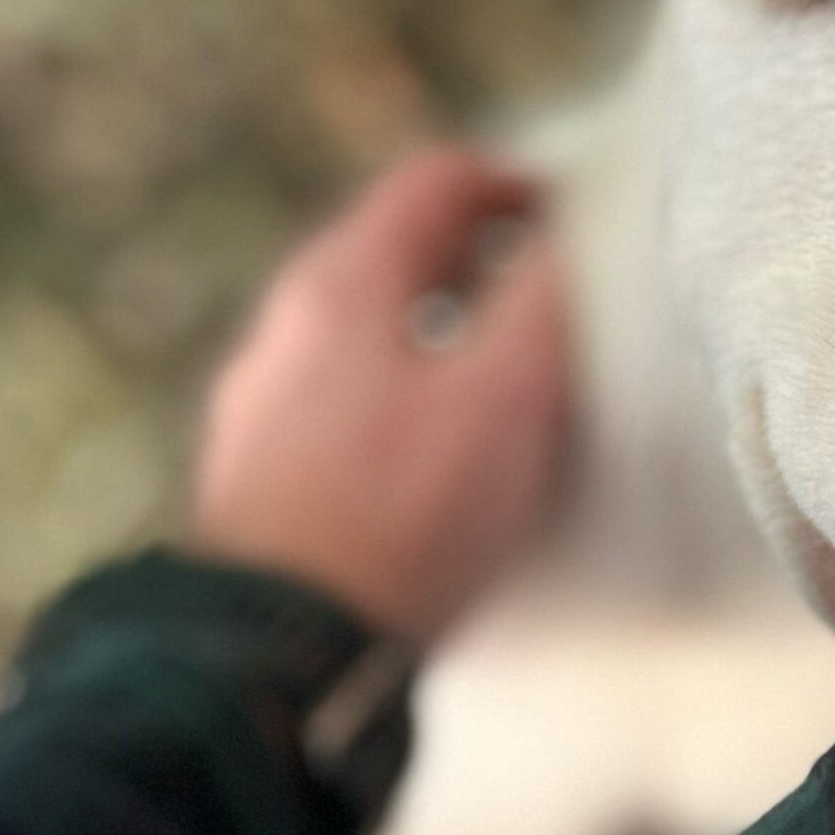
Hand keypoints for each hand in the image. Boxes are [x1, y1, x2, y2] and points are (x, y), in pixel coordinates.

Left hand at [193, 146, 570, 643]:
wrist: (282, 655)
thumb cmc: (406, 511)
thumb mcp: (506, 392)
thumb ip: (541, 299)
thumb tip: (563, 241)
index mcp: (342, 280)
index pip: (439, 179)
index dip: (521, 186)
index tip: (578, 226)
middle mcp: (284, 323)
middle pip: (396, 251)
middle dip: (483, 262)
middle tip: (554, 302)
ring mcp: (259, 401)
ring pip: (366, 331)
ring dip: (442, 335)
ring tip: (506, 387)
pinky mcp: (256, 474)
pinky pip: (342, 401)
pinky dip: (402, 398)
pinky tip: (439, 463)